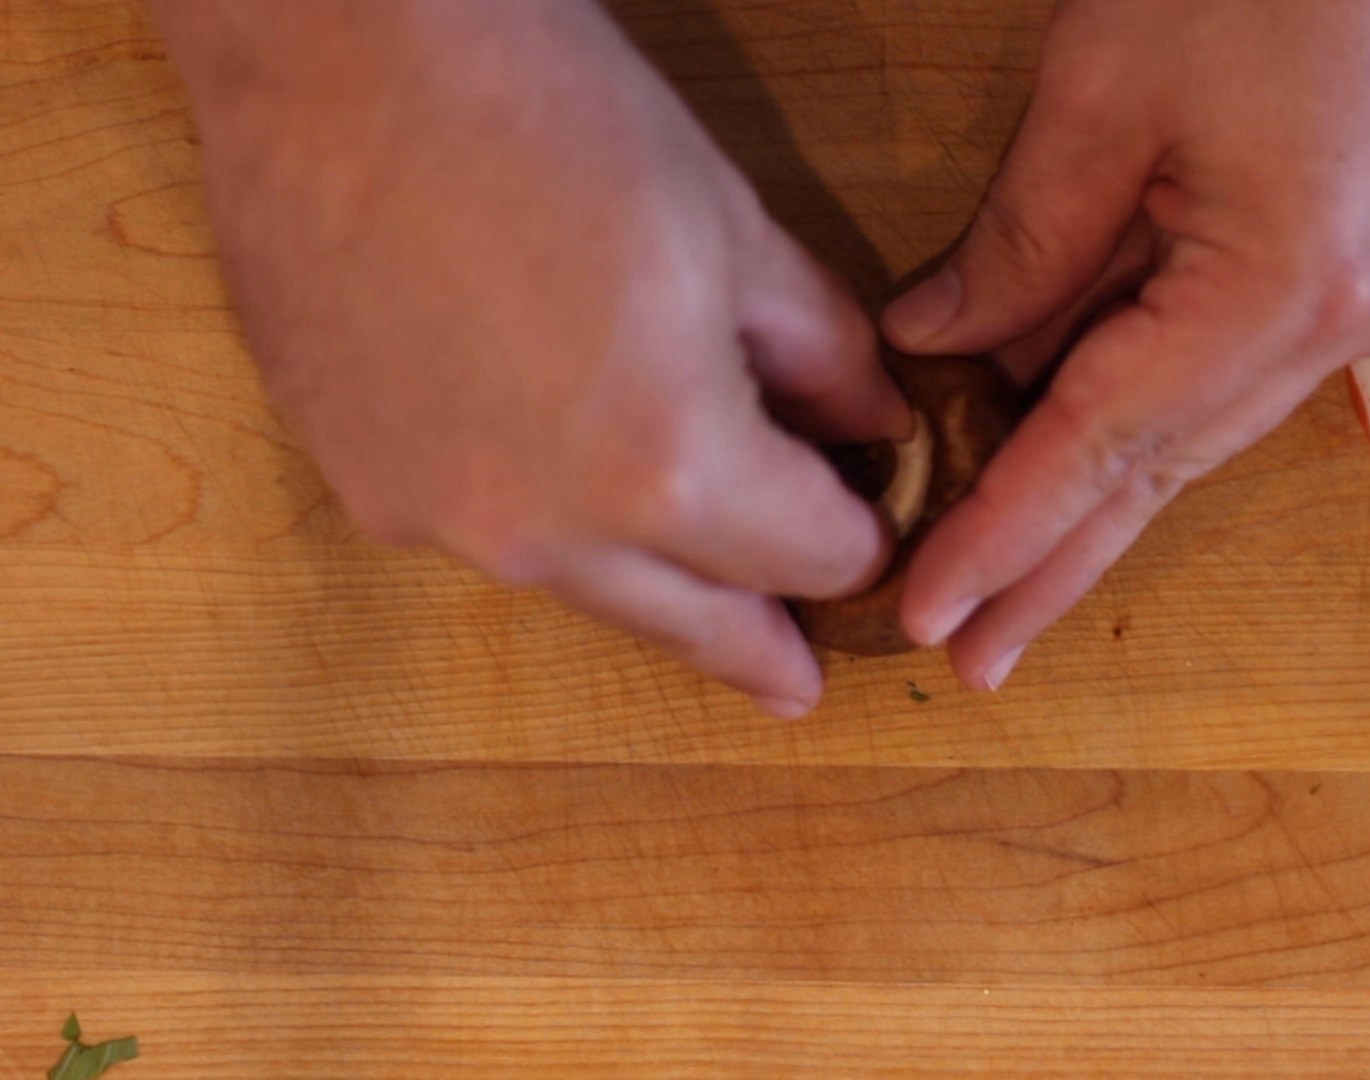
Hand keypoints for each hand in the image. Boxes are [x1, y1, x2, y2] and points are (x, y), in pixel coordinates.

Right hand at [152, 0, 909, 716]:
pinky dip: (543, 529)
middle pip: (696, 626)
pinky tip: (559, 487)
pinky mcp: (361, 490)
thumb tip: (875, 423)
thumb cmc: (551, 113)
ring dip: (650, 593)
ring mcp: (439, 522)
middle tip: (795, 680)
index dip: (857, 545)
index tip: (867, 533)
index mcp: (667, 464)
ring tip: (696, 608)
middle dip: (761, 642)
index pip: (808, 558)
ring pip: (588, 596)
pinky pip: (487, 544)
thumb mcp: (735, 229)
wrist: (340, 57)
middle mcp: (548, 530)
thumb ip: (825, 353)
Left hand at [882, 0, 1369, 689]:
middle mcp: (1344, 324)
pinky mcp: (1358, 274)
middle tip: (974, 658)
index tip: (931, 606)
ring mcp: (1366, 307)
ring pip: (1195, 434)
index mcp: (1289, 286)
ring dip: (1096, 506)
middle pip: (1162, 470)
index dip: (1007, 528)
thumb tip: (938, 349)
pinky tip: (1077, 468)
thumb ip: (1019, 246)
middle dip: (1054, 563)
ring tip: (1007, 593)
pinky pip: (1225, 376)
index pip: (1107, 442)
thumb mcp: (1101, 94)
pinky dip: (1141, 422)